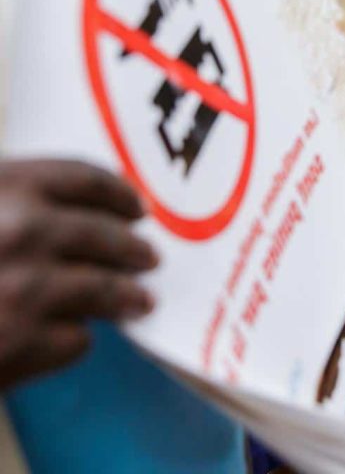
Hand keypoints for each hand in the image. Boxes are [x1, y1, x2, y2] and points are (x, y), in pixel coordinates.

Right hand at [0, 159, 157, 388]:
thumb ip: (11, 201)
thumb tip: (81, 214)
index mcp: (2, 184)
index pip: (84, 178)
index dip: (119, 194)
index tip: (137, 208)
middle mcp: (21, 230)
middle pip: (106, 235)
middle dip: (134, 248)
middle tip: (150, 257)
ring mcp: (24, 289)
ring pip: (105, 289)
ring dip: (128, 296)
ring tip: (140, 300)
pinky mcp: (19, 346)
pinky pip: (76, 340)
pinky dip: (77, 340)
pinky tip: (73, 337)